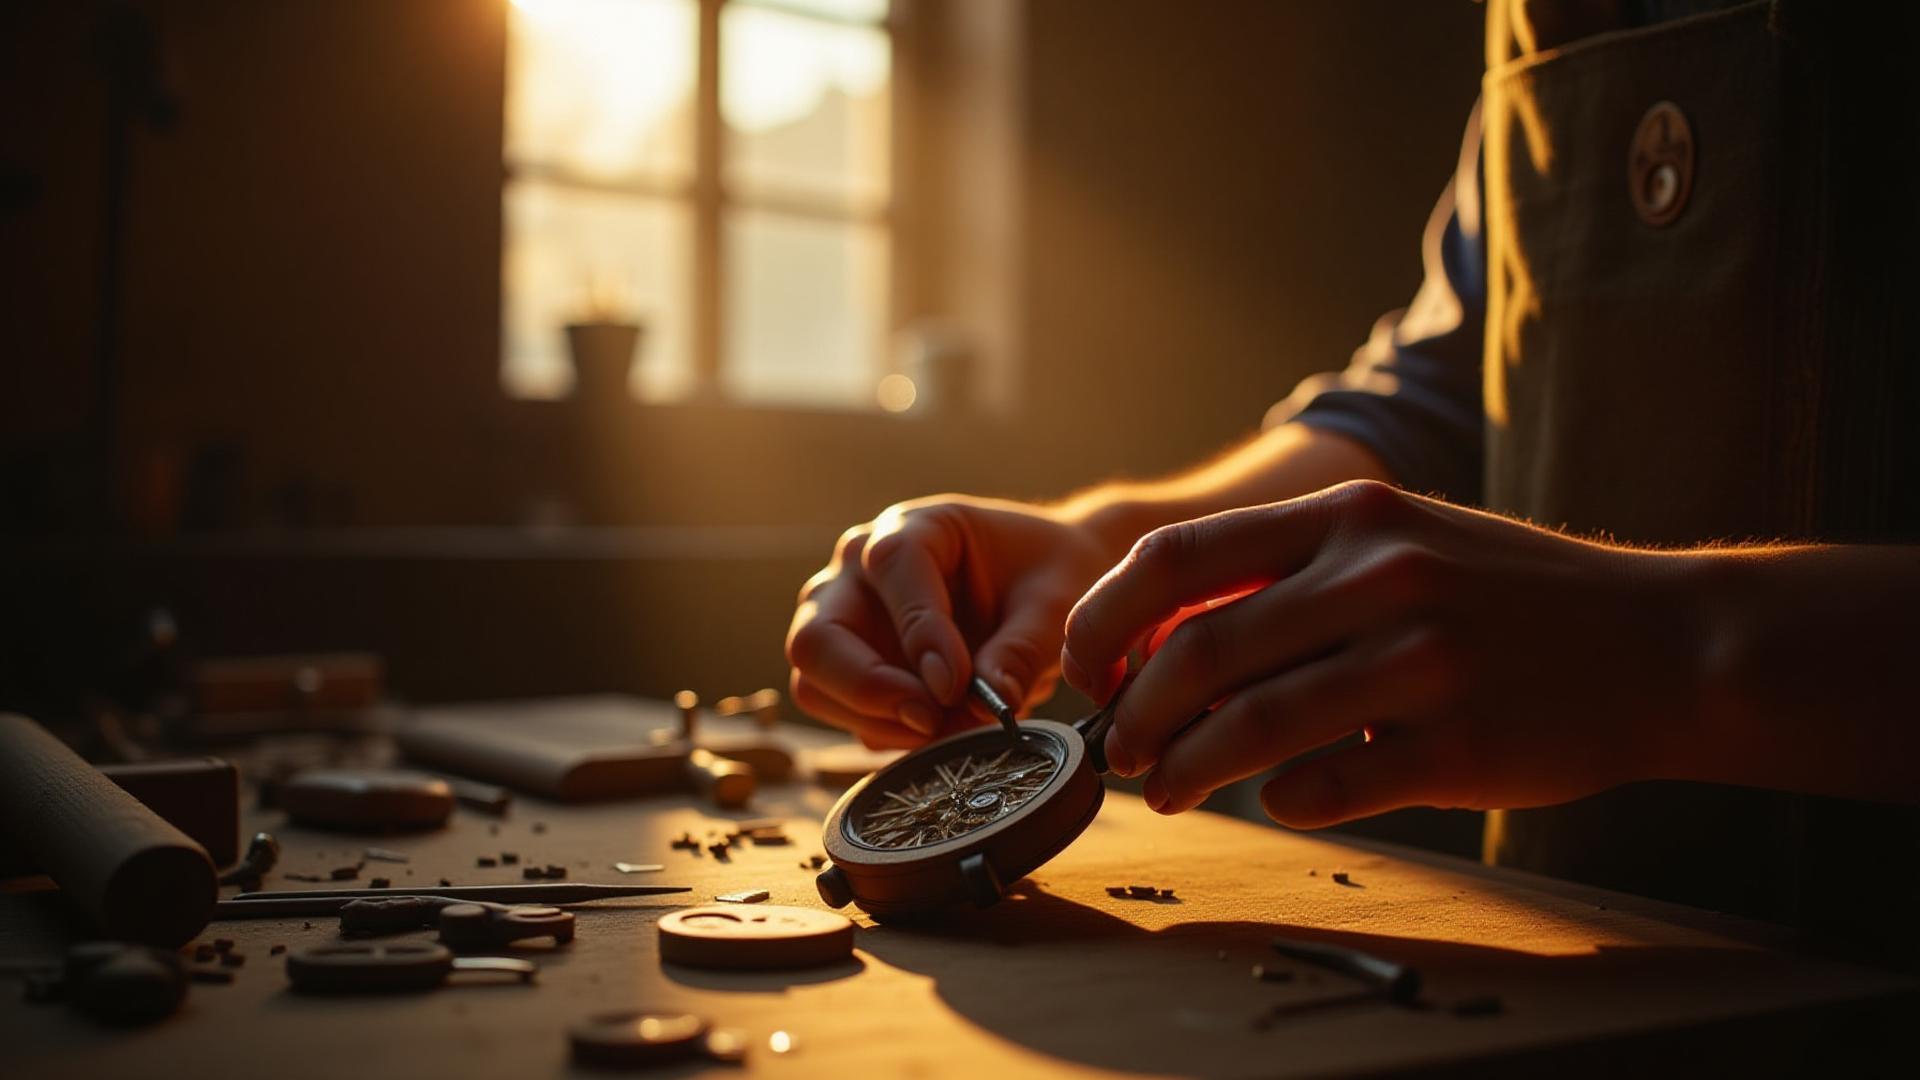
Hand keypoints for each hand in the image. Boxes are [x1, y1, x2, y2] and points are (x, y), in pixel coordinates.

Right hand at [787, 495, 1119, 748]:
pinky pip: (845, 715)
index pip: (890, 566)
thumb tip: (991, 700)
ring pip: (815, 685)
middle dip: (870, 689)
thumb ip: (1022, 648)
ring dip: (878, 721)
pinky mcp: (851, 669)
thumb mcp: (1053, 604)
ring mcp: (844, 622)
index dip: (919, 631)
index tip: (959, 684)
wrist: (1043, 586)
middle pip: (817, 638)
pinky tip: (946, 729)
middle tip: (934, 719)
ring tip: (951, 729)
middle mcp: (859, 572)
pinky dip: (890, 734)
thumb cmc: (1046, 577)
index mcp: (915, 528)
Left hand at [1060, 481, 1704, 826]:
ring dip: (1187, 770)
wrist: (1663, 642)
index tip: (1087, 669)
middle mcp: (1379, 575)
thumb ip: (1290, 572)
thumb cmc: (1508, 596)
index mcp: (1349, 516)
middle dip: (1135, 714)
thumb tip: (1162, 637)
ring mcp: (1423, 661)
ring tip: (1165, 790)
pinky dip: (1283, 800)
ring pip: (1252, 728)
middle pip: (1199, 654)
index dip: (1105, 620)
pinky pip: (1329, 786)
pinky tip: (1280, 800)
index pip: (1176, 559)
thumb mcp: (1401, 540)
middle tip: (1118, 752)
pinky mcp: (1461, 744)